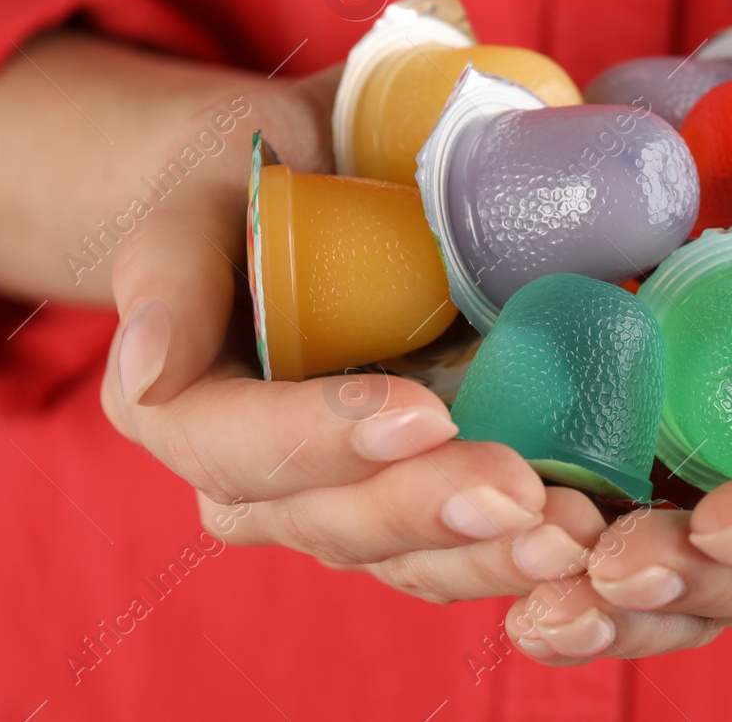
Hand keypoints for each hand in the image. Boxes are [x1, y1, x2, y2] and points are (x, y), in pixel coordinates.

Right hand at [0, 32, 600, 604]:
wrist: (300, 187)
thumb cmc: (240, 178)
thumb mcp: (196, 192)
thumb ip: (168, 273)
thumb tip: (143, 368)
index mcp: (180, 407)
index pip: (238, 449)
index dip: (324, 440)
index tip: (421, 413)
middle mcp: (252, 478)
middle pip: (331, 519)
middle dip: (428, 510)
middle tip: (520, 493)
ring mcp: (336, 496)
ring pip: (403, 554)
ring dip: (490, 553)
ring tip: (572, 532)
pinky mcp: (410, 495)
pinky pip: (457, 547)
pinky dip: (521, 548)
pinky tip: (589, 534)